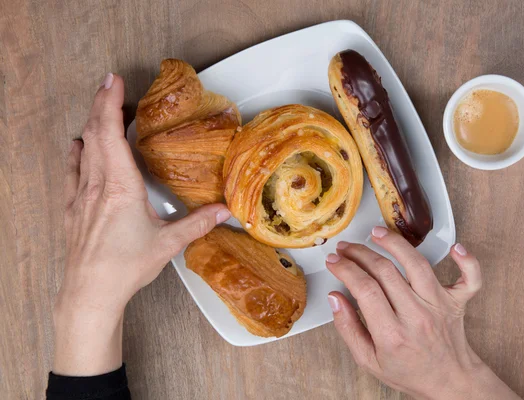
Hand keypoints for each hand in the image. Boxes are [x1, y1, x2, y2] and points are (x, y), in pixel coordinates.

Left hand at [53, 73, 230, 375]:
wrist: (90, 293)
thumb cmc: (126, 267)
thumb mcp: (167, 244)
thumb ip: (197, 223)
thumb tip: (225, 211)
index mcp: (120, 187)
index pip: (111, 135)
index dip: (111, 105)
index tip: (114, 83)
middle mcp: (97, 185)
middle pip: (94, 133)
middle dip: (101, 104)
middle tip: (111, 85)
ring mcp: (81, 195)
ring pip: (82, 148)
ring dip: (91, 124)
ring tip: (103, 110)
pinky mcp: (73, 208)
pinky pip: (72, 169)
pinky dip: (77, 151)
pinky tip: (79, 145)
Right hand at [326, 227, 519, 398]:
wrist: (448, 383)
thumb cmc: (409, 372)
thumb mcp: (368, 360)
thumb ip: (348, 329)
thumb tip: (335, 297)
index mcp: (392, 334)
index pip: (364, 289)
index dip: (345, 269)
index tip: (334, 261)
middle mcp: (417, 316)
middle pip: (384, 272)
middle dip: (359, 254)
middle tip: (346, 248)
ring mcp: (439, 306)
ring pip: (417, 264)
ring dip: (394, 243)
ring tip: (376, 233)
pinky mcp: (457, 302)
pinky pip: (469, 278)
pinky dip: (466, 260)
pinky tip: (454, 247)